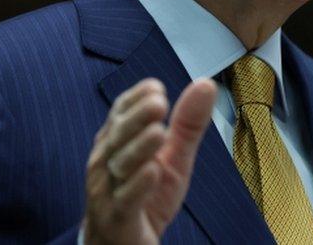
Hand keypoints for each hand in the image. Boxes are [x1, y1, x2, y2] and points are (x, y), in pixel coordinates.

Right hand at [82, 77, 216, 244]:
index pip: (121, 111)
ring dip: (139, 148)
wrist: (121, 243)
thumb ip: (187, 123)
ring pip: (119, 165)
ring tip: (159, 133)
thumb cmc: (145, 195)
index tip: (157, 89)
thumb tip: (206, 84)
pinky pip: (124, 200)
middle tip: (160, 103)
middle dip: (137, 118)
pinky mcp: (117, 218)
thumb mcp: (174, 156)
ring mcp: (107, 190)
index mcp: (117, 140)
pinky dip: (138, 186)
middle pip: (118, 134)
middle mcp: (106, 161)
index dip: (136, 99)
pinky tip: (152, 172)